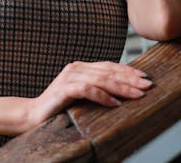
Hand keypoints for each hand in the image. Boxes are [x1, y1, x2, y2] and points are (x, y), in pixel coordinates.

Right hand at [25, 61, 151, 129]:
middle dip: (130, 78)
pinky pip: (88, 90)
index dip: (127, 71)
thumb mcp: (80, 94)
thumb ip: (95, 88)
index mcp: (80, 67)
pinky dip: (103, 96)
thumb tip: (122, 91)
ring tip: (137, 94)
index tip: (145, 77)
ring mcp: (69, 77)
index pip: (108, 66)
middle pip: (108, 71)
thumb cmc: (58, 106)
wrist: (33, 114)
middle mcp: (75, 68)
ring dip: (121, 87)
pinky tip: (115, 103)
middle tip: (147, 85)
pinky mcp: (64, 89)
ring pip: (101, 80)